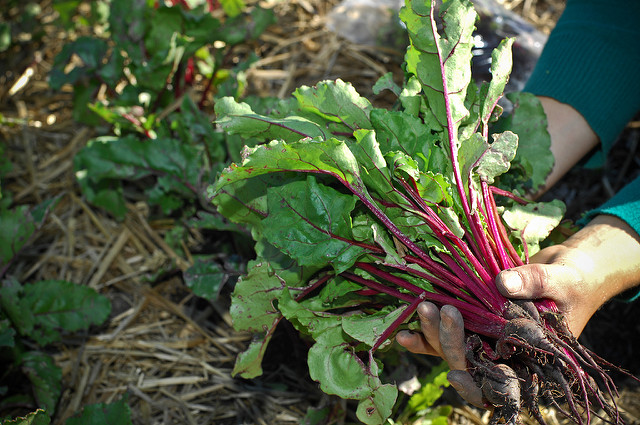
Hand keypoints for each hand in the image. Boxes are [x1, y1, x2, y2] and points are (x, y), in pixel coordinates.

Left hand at [396, 215, 639, 407]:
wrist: (566, 272)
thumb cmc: (572, 283)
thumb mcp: (561, 281)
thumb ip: (534, 282)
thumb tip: (501, 283)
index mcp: (529, 360)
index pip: (500, 385)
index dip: (475, 387)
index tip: (456, 376)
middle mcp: (502, 355)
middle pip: (468, 362)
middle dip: (449, 341)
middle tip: (439, 310)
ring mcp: (484, 339)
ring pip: (452, 348)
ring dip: (433, 333)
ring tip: (423, 308)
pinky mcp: (472, 322)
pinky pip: (444, 332)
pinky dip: (425, 333)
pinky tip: (404, 332)